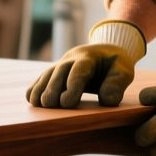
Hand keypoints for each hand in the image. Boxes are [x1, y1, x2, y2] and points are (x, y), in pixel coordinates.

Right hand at [27, 19, 146, 107]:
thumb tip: (107, 100)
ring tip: (36, 104)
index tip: (67, 102)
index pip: (79, 69)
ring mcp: (62, 63)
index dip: (72, 85)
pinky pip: (43, 77)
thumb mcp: (124, 70)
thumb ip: (117, 84)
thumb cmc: (116, 64)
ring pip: (48, 73)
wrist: (106, 50)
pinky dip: (36, 86)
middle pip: (59, 71)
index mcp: (89, 56)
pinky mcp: (56, 71)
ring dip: (41, 88)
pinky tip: (31, 99)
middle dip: (53, 88)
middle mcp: (72, 58)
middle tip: (48, 105)